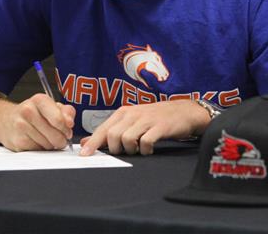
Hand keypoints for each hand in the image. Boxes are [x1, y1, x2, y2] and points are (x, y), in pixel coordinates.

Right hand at [0, 93, 75, 151]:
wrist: (6, 120)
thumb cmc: (33, 113)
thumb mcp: (50, 107)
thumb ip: (66, 112)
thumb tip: (70, 122)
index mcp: (39, 100)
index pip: (59, 119)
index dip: (66, 129)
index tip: (68, 131)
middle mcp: (28, 110)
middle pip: (56, 135)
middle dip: (61, 140)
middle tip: (60, 138)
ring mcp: (21, 126)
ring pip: (48, 145)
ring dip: (51, 145)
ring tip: (46, 138)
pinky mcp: (17, 141)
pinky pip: (38, 151)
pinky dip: (41, 149)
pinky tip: (37, 142)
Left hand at [79, 100, 210, 156]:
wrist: (184, 111)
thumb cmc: (155, 118)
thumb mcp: (131, 120)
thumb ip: (110, 130)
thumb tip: (87, 141)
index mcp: (123, 113)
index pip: (103, 129)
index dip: (93, 143)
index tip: (83, 155)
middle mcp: (133, 114)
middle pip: (113, 136)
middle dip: (116, 149)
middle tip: (126, 151)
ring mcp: (146, 120)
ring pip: (127, 139)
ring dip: (131, 150)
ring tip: (139, 149)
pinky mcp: (160, 127)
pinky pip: (146, 142)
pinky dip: (145, 149)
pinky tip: (149, 149)